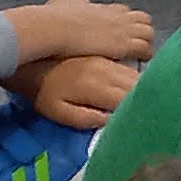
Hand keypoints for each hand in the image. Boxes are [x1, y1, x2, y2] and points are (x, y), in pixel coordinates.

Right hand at [8, 0, 155, 66]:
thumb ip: (75, 3)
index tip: (123, 32)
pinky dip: (145, 55)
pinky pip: (145, 49)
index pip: (124, 11)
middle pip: (142, 19)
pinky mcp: (124, 44)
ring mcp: (122, 29)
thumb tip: (80, 3)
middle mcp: (116, 15)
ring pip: (149, 32)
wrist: (56, 28)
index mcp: (102, 7)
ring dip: (146, 43)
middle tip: (138, 44)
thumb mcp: (64, 2)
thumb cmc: (54, 18)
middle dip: (142, 30)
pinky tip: (141, 62)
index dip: (126, 21)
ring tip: (143, 55)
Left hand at [22, 51, 138, 130]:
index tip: (143, 123)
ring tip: (144, 104)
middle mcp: (107, 71)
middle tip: (148, 114)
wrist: (32, 64)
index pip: (131, 99)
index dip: (141, 111)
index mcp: (98, 87)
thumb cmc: (45, 93)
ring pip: (137, 75)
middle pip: (139, 86)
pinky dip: (136, 79)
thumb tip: (112, 121)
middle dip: (146, 100)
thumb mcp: (60, 113)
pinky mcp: (105, 57)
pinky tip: (134, 89)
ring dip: (143, 89)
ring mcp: (108, 62)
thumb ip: (86, 119)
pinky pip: (129, 68)